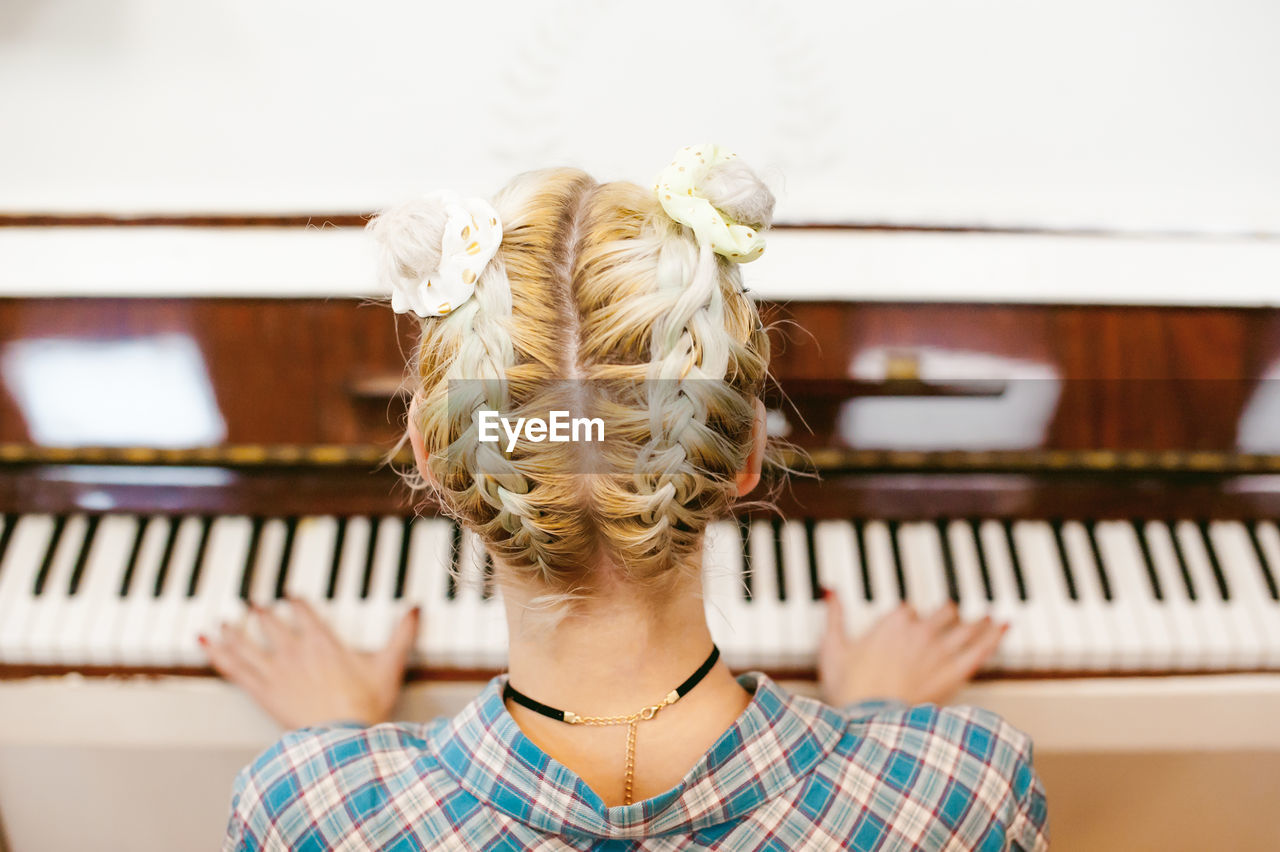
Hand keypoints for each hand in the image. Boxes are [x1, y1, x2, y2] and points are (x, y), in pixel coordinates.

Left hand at [200, 598, 419, 729]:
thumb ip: (402, 635)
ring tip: (223, 621)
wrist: (343, 738)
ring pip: (247, 643)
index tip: (290, 595)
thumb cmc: (366, 706)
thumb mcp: (389, 667)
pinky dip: (217, 654)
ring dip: (234, 630)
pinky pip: (234, 669)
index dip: (296, 602)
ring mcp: (275, 672)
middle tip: (252, 603)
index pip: (304, 612)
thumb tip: (415, 610)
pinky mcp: (262, 692)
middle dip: (261, 612)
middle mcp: (295, 652)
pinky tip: (206, 643)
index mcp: (324, 643)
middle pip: (271, 624)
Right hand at [818, 593, 1006, 706]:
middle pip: (941, 613)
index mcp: (890, 623)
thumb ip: (833, 615)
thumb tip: (830, 591)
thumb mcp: (832, 648)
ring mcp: (940, 652)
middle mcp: (919, 632)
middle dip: (946, 614)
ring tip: (988, 615)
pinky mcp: (954, 673)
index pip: (907, 610)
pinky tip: (1003, 626)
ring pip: (965, 627)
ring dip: (977, 620)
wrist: (869, 721)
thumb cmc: (849, 688)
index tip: (908, 621)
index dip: (907, 616)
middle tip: (952, 615)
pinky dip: (994, 636)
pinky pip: (980, 649)